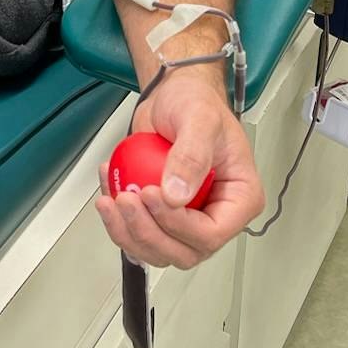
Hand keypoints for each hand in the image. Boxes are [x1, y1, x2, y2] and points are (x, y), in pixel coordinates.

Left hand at [95, 71, 263, 268]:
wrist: (173, 95)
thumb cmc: (195, 102)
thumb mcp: (199, 119)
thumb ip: (191, 155)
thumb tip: (176, 196)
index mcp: (239, 199)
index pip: (211, 233)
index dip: (177, 224)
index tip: (151, 193)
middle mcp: (215, 215)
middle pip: (183, 251)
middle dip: (148, 232)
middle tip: (126, 199)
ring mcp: (187, 219)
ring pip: (157, 250)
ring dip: (127, 232)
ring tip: (111, 198)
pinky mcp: (160, 215)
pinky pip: (138, 234)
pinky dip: (117, 220)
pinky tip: (108, 189)